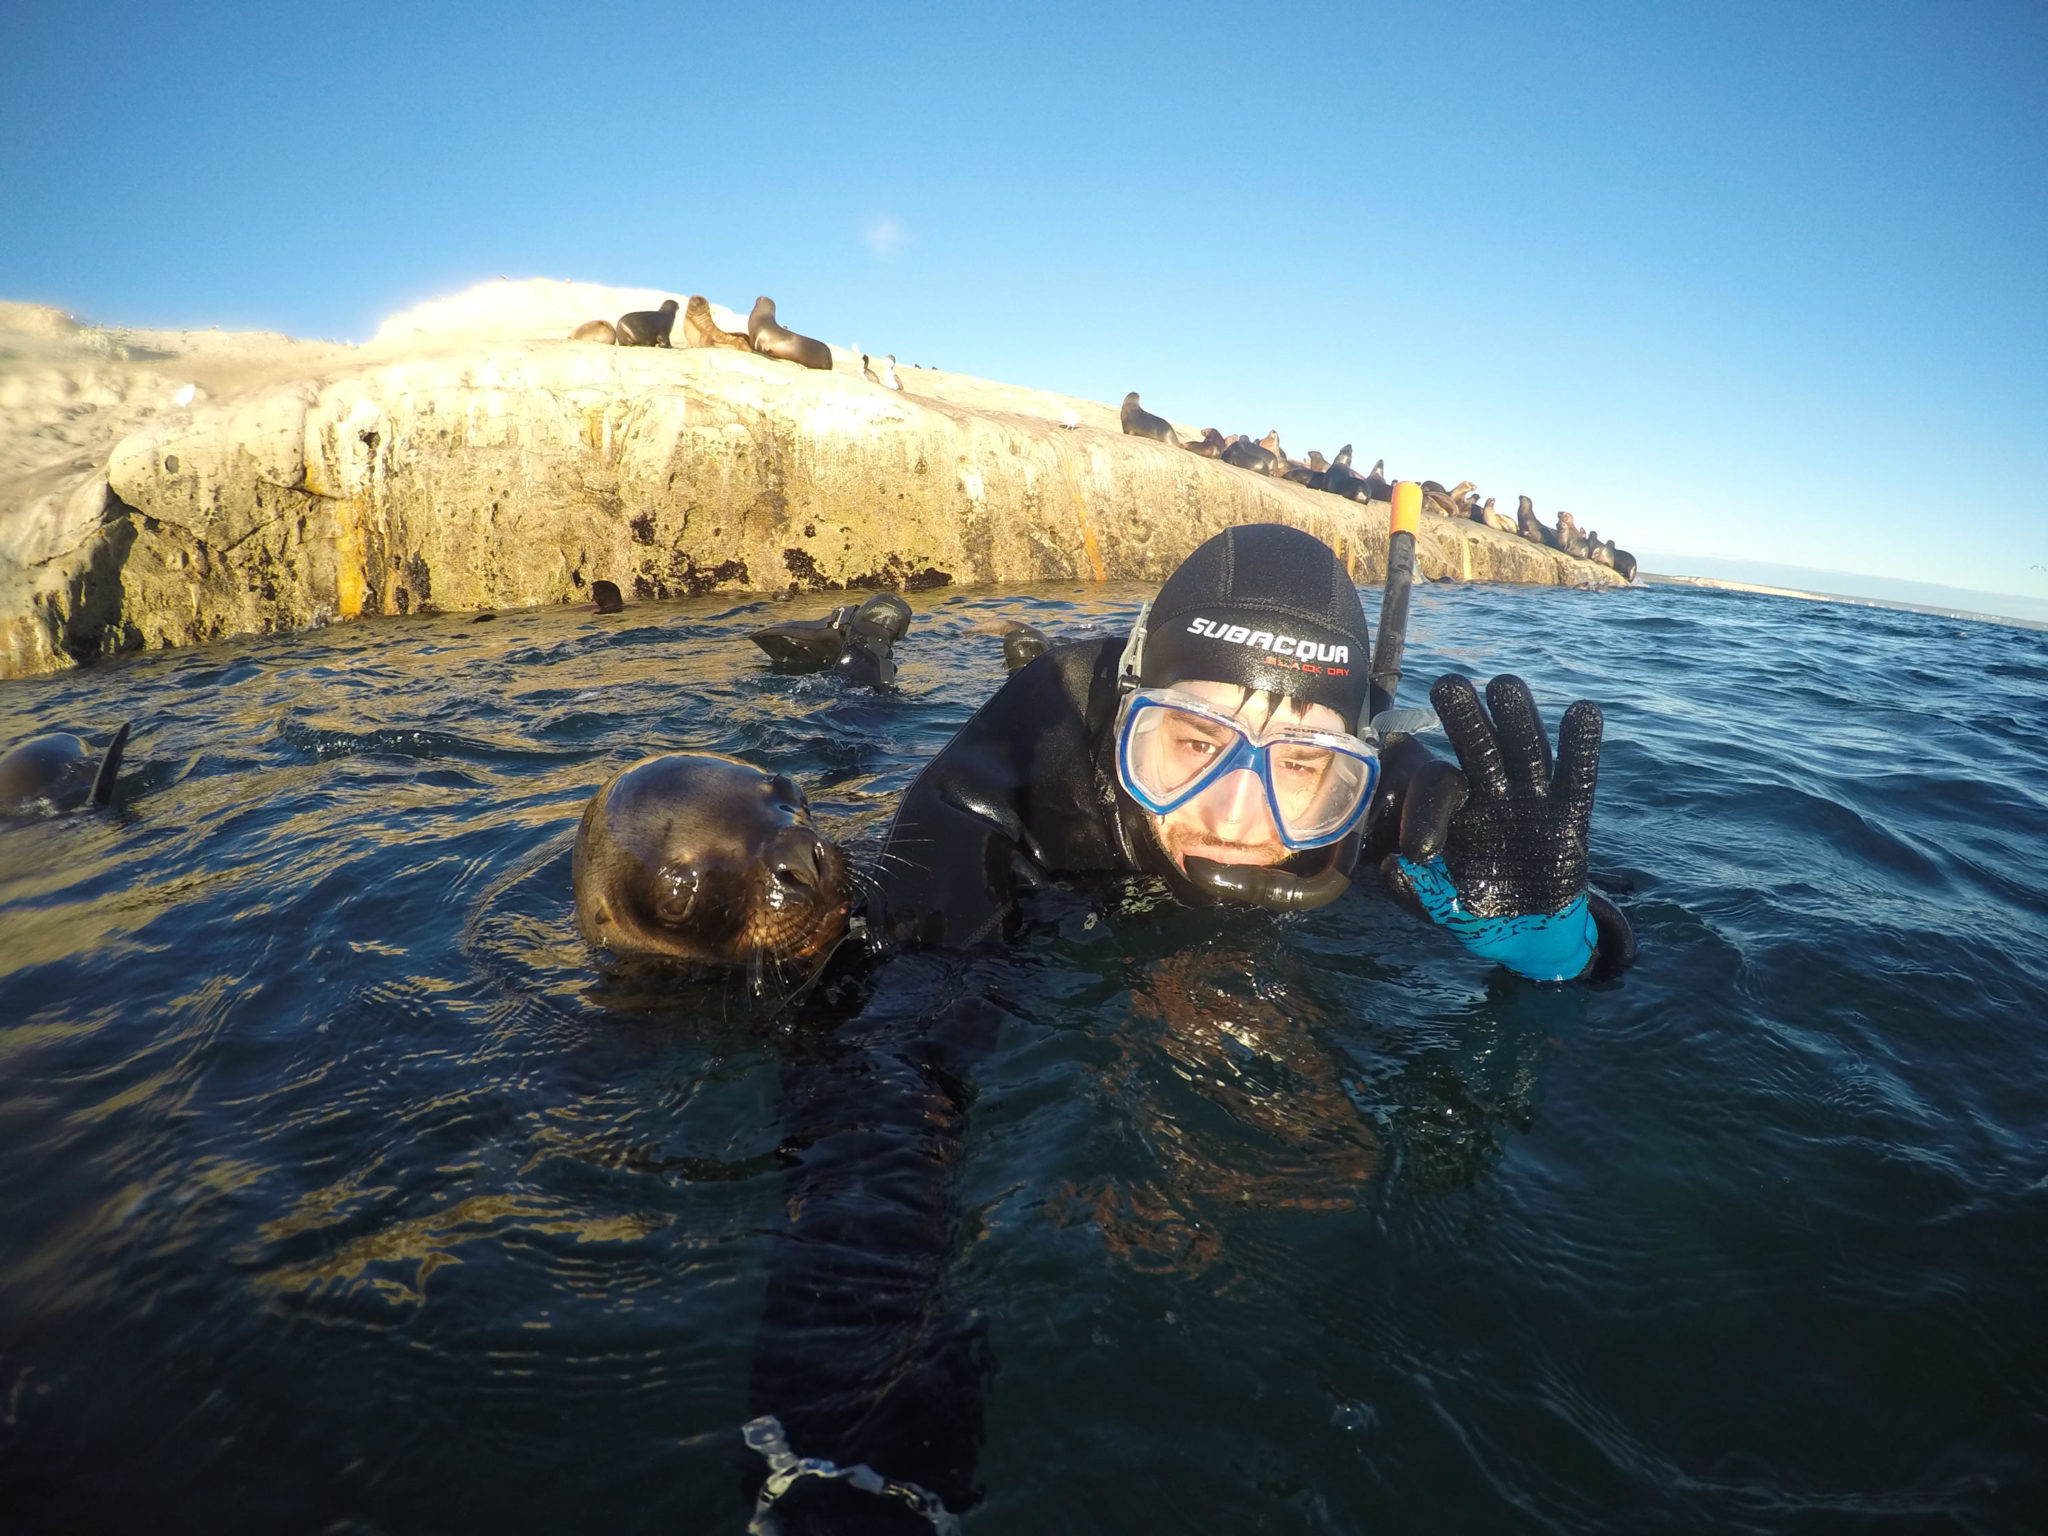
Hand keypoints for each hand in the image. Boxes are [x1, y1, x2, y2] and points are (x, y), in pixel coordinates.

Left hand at [1381, 674, 1628, 980]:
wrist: (1524, 930)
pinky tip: (1582, 712)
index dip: (1427, 814)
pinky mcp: (1570, 814)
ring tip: (1505, 686)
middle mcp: (1492, 792)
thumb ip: (1412, 889)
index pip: (1438, 790)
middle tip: (1448, 684)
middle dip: (1465, 717)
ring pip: (1524, 751)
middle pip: (1479, 747)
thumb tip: (1390, 866)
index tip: (1420, 855)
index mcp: (1455, 807)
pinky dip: (1580, 746)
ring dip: (1517, 720)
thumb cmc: (1473, 906)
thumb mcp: (1437, 904)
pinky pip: (1576, 777)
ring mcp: (1532, 799)